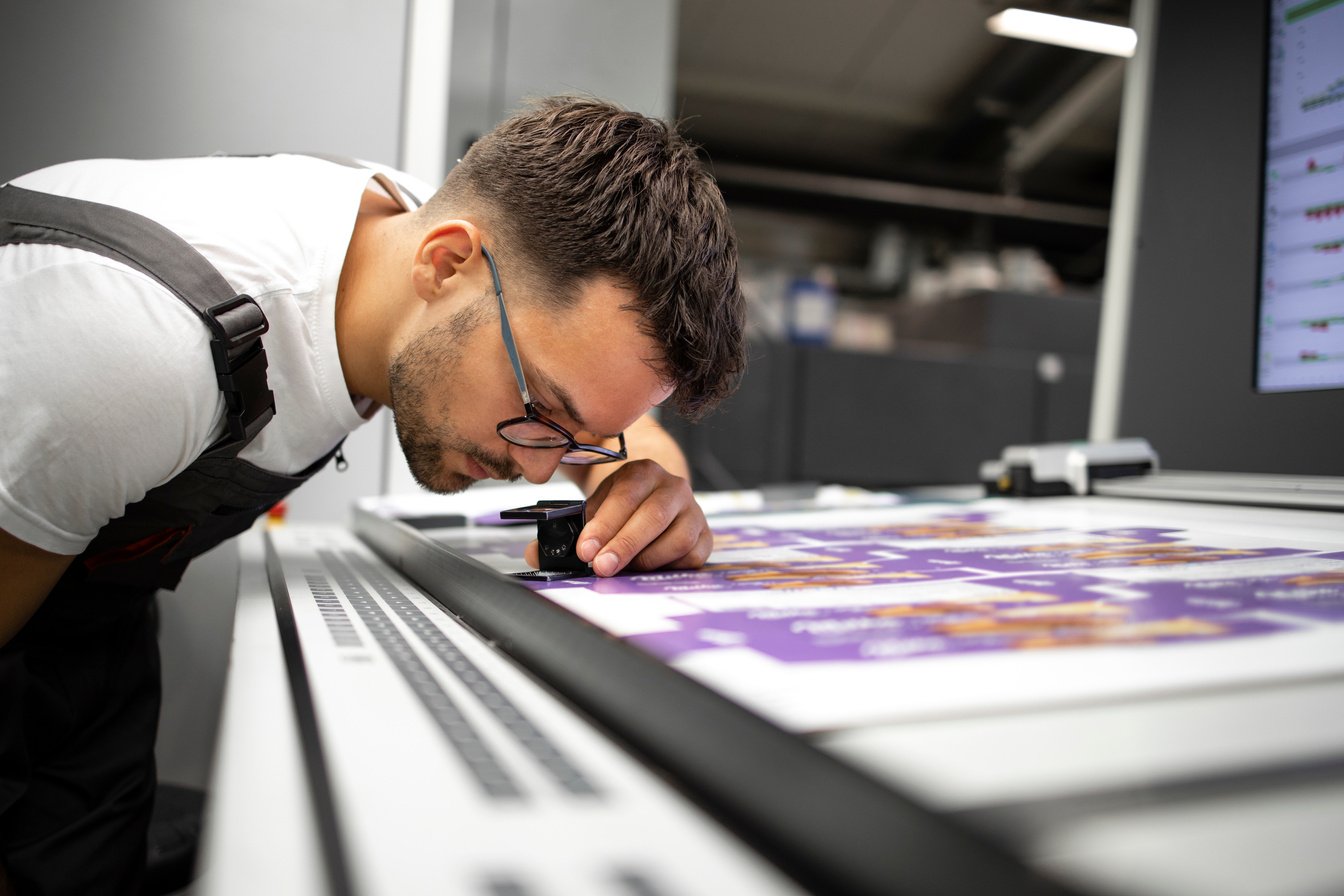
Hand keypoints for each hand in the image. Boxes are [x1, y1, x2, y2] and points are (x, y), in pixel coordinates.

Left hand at [524, 460, 711, 575]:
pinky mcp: (705, 534)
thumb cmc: (623, 506)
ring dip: (648, 558)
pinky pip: (693, 555)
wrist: (658, 497)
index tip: (585, 549)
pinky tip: (651, 568)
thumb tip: (536, 554)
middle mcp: (672, 487)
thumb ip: (567, 530)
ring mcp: (693, 510)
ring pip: (678, 538)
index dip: (604, 525)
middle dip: (624, 545)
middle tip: (602, 567)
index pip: (624, 496)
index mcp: (642, 472)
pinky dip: (670, 566)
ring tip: (626, 569)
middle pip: (652, 517)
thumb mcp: (595, 507)